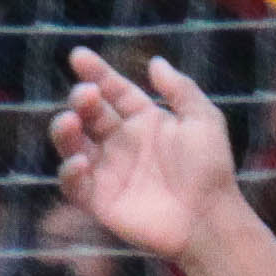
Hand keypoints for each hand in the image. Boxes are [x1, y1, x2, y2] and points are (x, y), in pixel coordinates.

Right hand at [54, 47, 242, 262]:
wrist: (210, 219)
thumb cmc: (211, 170)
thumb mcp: (203, 120)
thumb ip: (180, 89)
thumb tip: (155, 62)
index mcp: (144, 120)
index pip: (114, 90)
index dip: (96, 72)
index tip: (78, 56)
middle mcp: (122, 143)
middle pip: (89, 114)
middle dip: (82, 99)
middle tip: (87, 95)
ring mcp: (109, 172)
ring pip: (72, 145)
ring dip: (64, 131)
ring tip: (70, 121)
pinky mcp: (101, 202)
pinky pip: (73, 185)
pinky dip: (69, 172)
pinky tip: (81, 161)